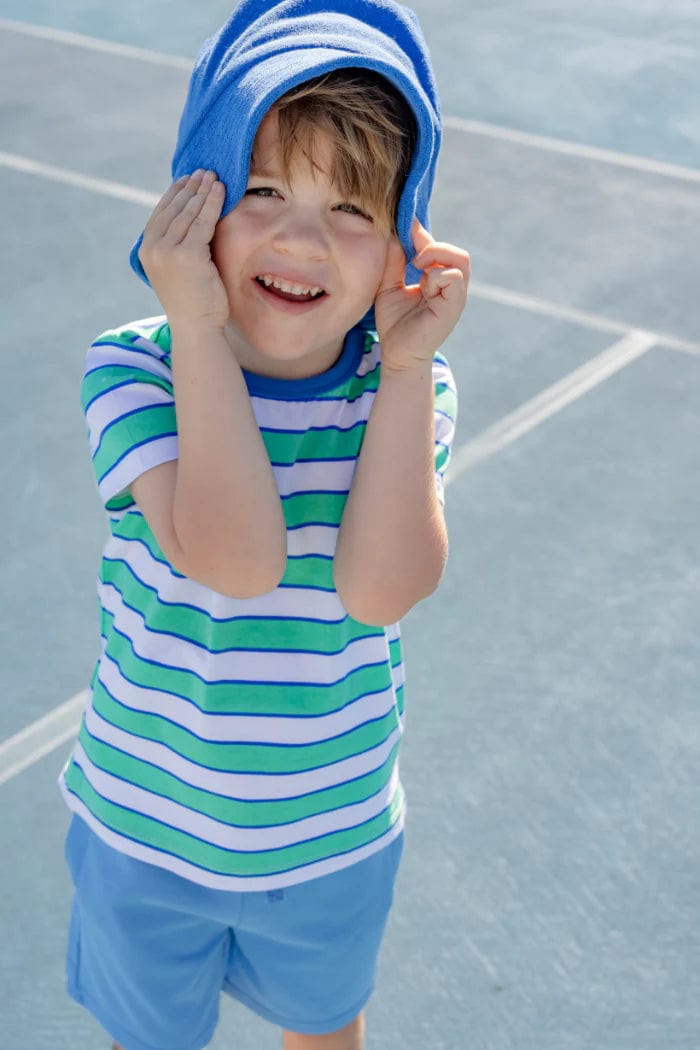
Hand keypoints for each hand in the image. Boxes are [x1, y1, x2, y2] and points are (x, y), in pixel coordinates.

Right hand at [138, 170, 228, 331]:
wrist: (197, 328)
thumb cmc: (194, 301)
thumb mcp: (179, 267)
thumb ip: (178, 244)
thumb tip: (191, 216)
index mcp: (146, 250)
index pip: (161, 213)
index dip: (176, 193)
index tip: (189, 178)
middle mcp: (152, 248)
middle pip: (174, 208)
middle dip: (190, 187)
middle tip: (205, 171)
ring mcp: (167, 251)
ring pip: (188, 212)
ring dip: (202, 190)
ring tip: (214, 176)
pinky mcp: (186, 255)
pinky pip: (202, 222)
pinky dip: (212, 203)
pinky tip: (221, 190)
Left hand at [374, 219, 469, 372]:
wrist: (397, 354)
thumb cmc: (395, 323)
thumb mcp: (390, 284)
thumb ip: (395, 260)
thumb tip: (396, 230)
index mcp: (439, 280)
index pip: (440, 248)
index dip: (422, 235)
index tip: (404, 228)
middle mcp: (451, 287)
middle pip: (457, 252)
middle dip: (433, 245)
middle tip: (411, 257)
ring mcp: (455, 297)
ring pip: (460, 260)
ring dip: (436, 257)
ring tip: (416, 268)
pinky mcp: (454, 307)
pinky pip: (454, 277)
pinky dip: (436, 275)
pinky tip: (422, 286)